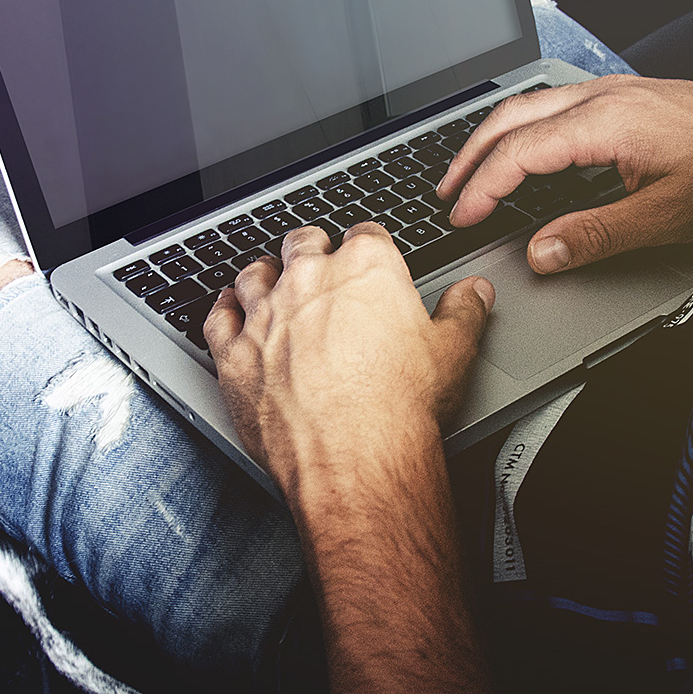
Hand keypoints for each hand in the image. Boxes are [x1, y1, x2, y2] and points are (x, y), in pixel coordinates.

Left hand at [203, 224, 493, 496]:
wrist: (355, 458)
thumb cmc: (402, 407)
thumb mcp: (453, 353)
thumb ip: (464, 312)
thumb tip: (474, 292)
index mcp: (365, 269)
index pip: (364, 235)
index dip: (367, 246)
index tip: (367, 256)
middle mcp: (309, 281)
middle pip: (303, 244)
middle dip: (311, 250)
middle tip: (318, 262)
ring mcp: (266, 316)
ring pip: (254, 275)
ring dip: (262, 274)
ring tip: (269, 278)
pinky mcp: (235, 354)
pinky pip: (218, 318)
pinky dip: (223, 310)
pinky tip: (227, 308)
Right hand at [438, 75, 692, 272]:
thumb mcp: (669, 216)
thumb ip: (596, 236)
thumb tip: (541, 253)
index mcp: (605, 122)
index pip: (518, 154)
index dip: (481, 188)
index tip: (460, 218)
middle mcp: (604, 97)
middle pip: (511, 118)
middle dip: (469, 155)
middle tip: (445, 195)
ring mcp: (617, 92)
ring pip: (531, 106)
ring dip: (494, 139)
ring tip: (473, 173)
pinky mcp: (632, 98)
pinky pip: (557, 105)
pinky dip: (525, 130)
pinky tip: (528, 152)